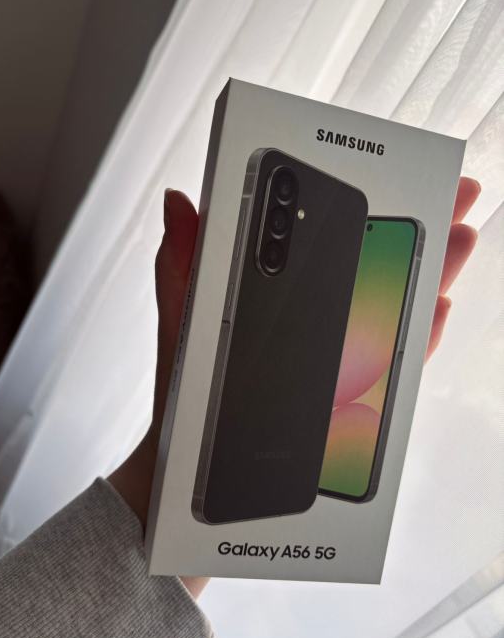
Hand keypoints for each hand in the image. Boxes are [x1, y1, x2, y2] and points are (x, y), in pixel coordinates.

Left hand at [110, 178, 479, 596]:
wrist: (186, 458)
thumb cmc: (182, 388)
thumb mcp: (179, 319)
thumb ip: (182, 263)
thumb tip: (178, 203)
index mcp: (272, 292)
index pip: (325, 241)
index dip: (364, 210)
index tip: (398, 179)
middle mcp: (310, 318)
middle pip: (372, 266)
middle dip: (416, 229)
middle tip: (455, 199)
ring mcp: (332, 353)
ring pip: (391, 305)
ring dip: (430, 272)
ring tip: (458, 239)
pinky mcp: (344, 392)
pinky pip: (388, 359)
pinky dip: (415, 333)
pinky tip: (434, 310)